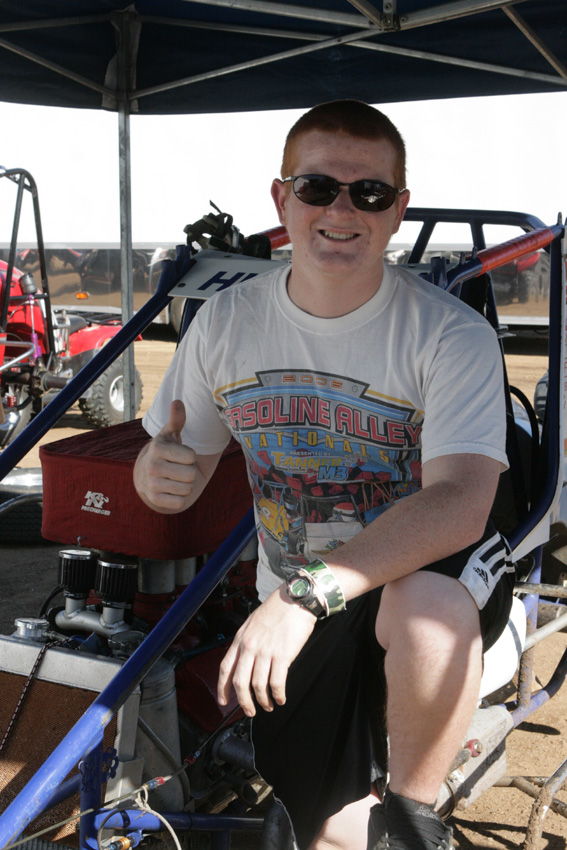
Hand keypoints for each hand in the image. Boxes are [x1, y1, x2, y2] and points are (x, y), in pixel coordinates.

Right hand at [133, 400, 197, 512]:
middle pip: (191, 474)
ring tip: (176, 478)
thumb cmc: (165, 450)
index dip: (190, 456)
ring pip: (187, 489)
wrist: (147, 474)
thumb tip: (178, 402)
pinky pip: (180, 502)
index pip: (191, 457)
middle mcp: (152, 466)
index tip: (181, 454)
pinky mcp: (154, 499)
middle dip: (190, 472)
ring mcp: (152, 484)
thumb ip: (176, 419)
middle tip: (180, 468)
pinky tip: (172, 489)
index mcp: (158, 448)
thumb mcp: (170, 434)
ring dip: (186, 485)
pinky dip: (180, 497)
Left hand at [217, 584, 316, 716]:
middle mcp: (250, 647)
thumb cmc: (276, 609)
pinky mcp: (283, 656)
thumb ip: (246, 642)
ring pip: (258, 686)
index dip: (222, 688)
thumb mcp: (252, 623)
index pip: (225, 668)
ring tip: (268, 706)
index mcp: (241, 639)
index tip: (224, 701)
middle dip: (243, 702)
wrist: (295, 599)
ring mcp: (266, 652)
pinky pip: (277, 683)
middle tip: (249, 712)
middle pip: (240, 682)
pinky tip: (281, 698)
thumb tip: (244, 661)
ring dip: (263, 701)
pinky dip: (278, 695)